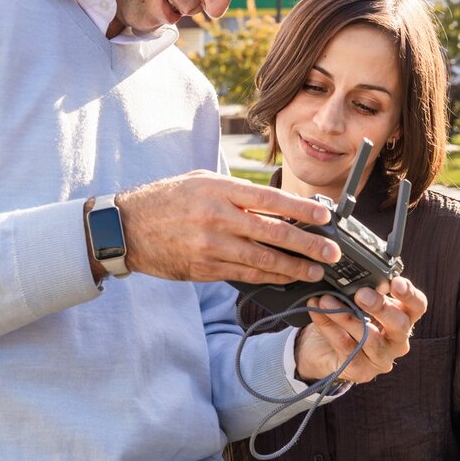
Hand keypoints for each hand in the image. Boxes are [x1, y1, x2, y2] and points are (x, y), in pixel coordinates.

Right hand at [116, 171, 340, 283]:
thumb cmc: (167, 199)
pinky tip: (286, 279)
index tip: (325, 216)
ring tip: (315, 271)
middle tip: (332, 253)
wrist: (127, 228)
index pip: (269, 200)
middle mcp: (217, 218)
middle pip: (273, 234)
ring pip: (262, 261)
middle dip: (307, 245)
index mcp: (219, 190)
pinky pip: (244, 276)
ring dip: (293, 268)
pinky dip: (269, 278)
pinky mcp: (204, 269)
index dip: (301, 210)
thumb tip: (276, 204)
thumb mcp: (201, 181)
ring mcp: (210, 247)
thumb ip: (236, 192)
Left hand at [294, 276, 426, 383]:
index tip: (395, 283)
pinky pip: (346, 347)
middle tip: (360, 294)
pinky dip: (328, 326)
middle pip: (399, 324)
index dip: (409, 294)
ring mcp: (382, 358)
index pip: (417, 305)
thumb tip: (353, 273)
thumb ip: (360, 290)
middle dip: (379, 307)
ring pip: (369, 338)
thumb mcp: (355, 300)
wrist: (321, 348)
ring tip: (327, 300)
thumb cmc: (345, 319)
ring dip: (346, 316)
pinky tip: (317, 311)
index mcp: (402, 317)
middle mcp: (397, 339)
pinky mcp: (362, 371)